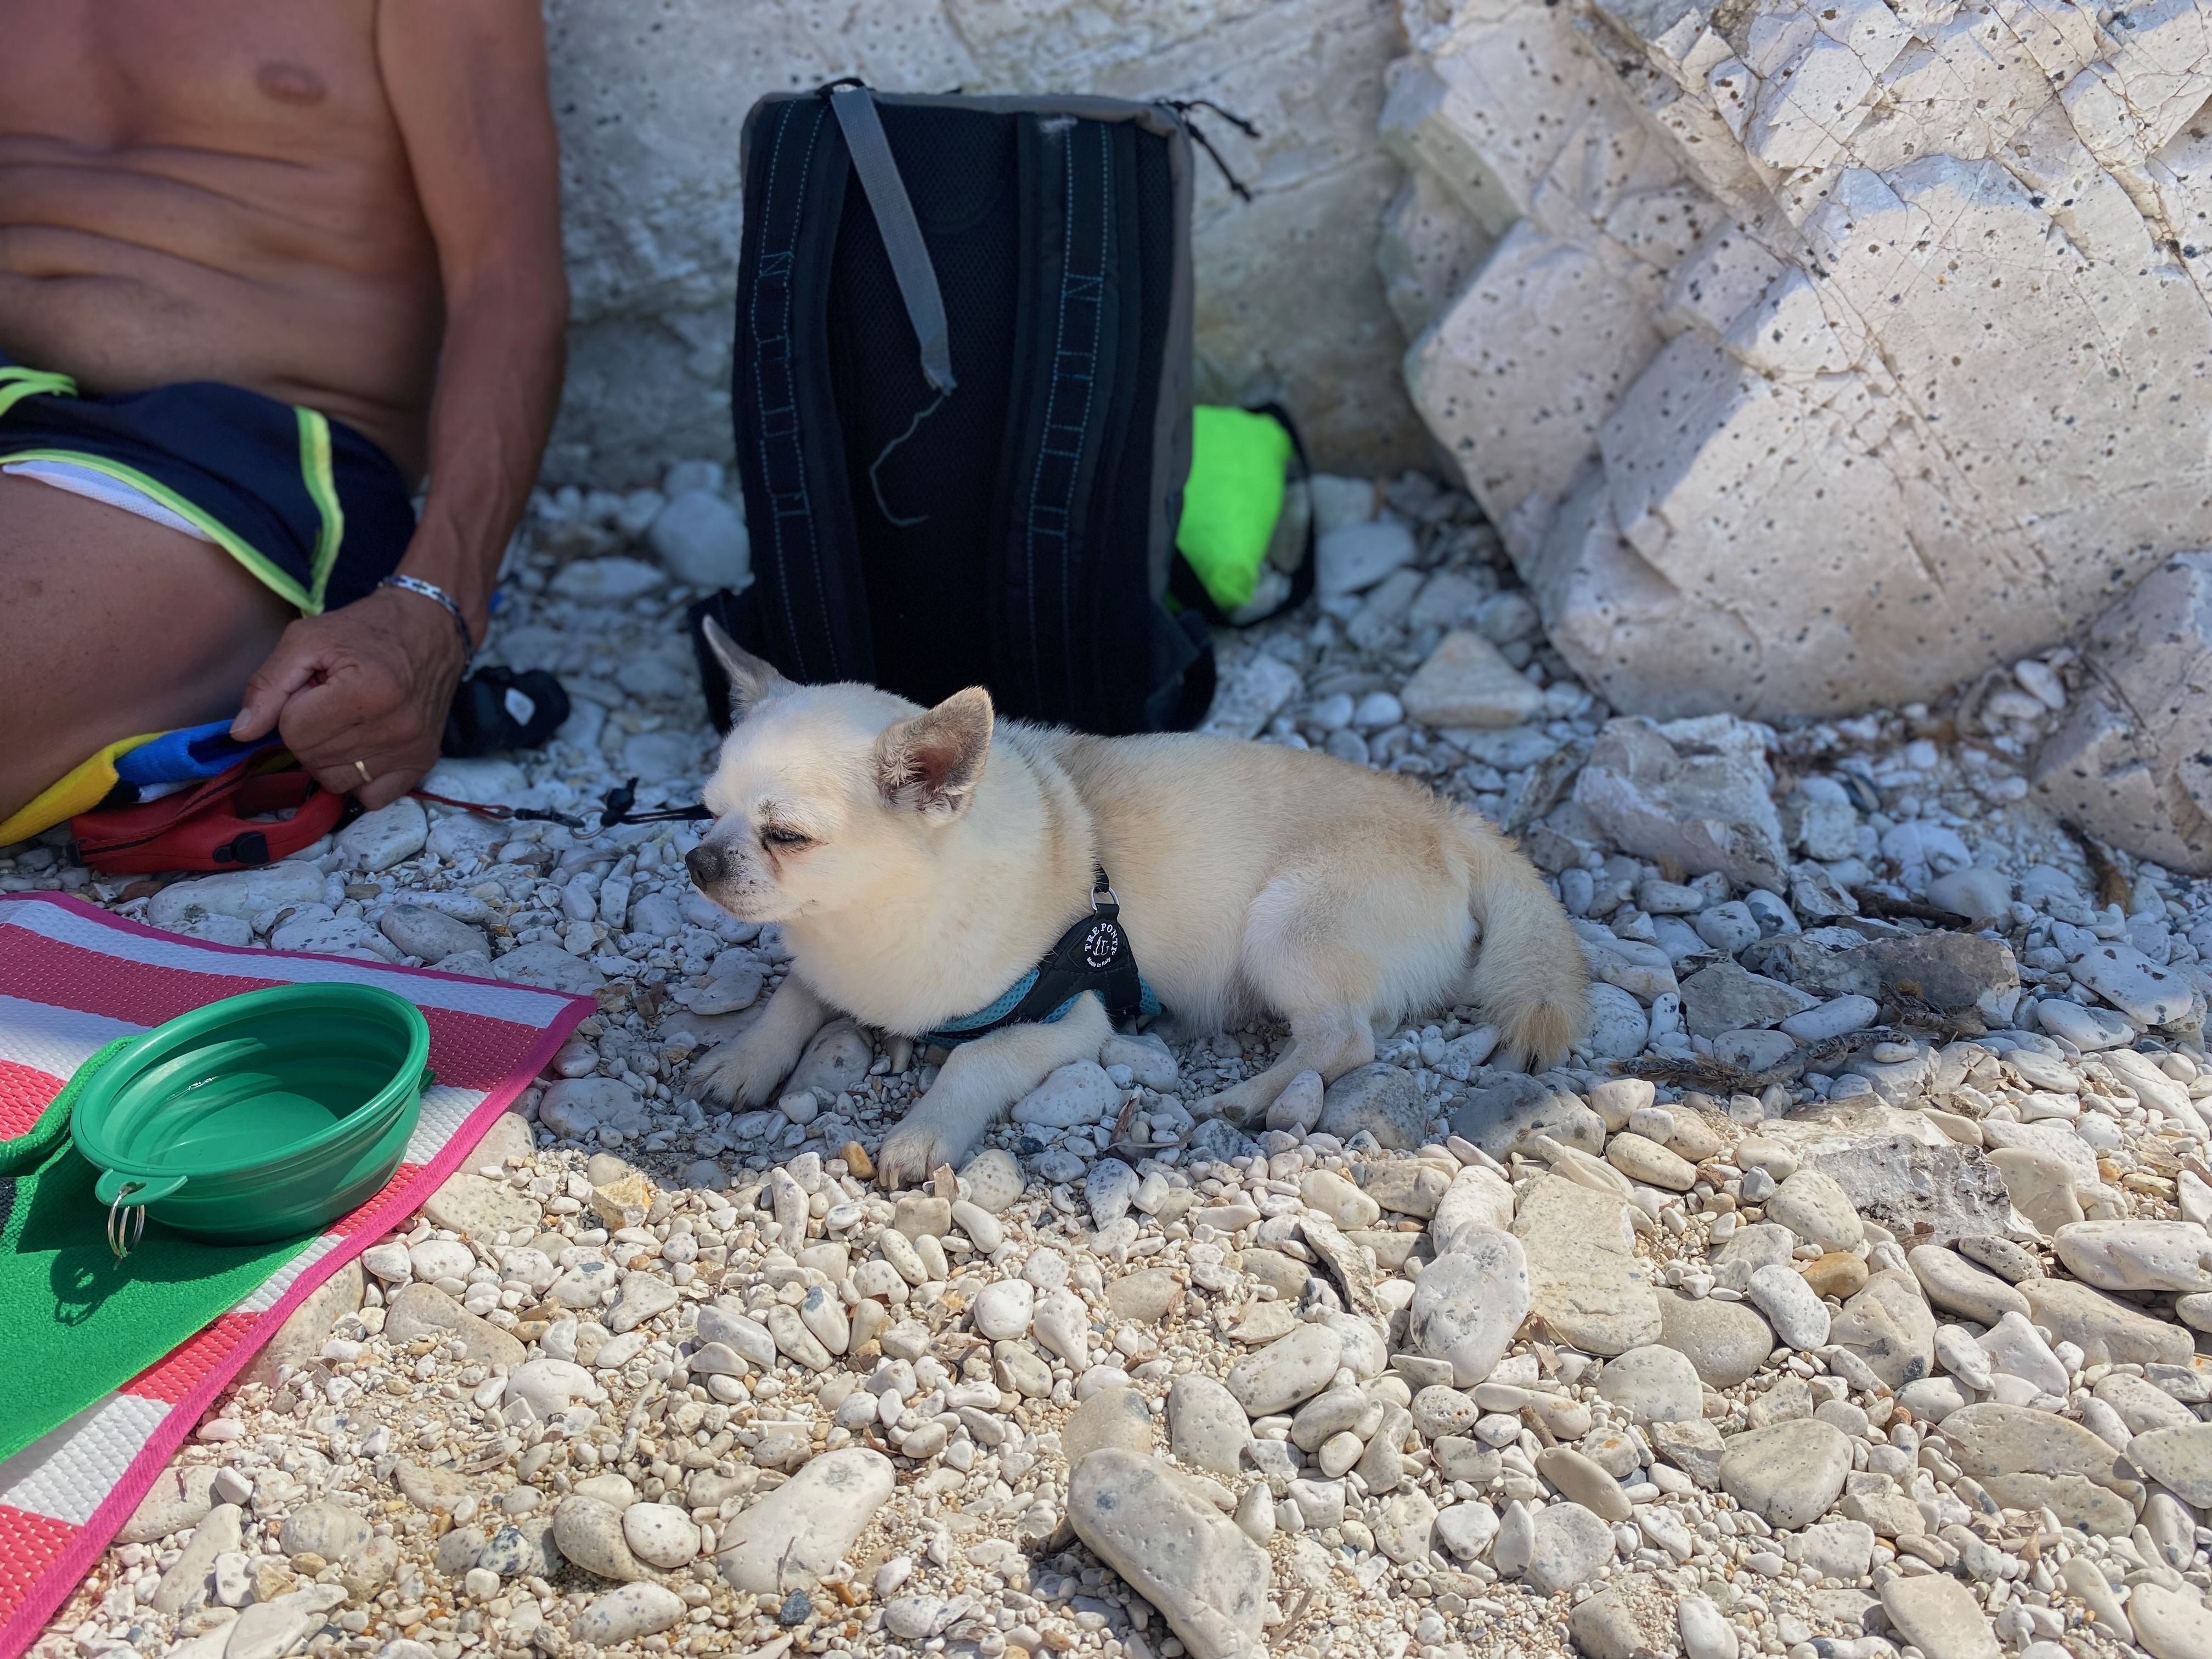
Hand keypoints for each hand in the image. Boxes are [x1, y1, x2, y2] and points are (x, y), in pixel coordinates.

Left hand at [231, 586, 465, 809]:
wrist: (431, 630)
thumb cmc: (364, 631)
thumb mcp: (307, 639)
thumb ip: (268, 684)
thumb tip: (241, 733)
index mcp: (367, 691)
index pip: (295, 732)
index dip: (293, 709)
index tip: (314, 689)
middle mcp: (396, 727)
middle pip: (313, 760)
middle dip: (309, 733)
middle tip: (330, 703)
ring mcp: (412, 750)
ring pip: (336, 782)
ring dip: (328, 757)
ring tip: (345, 723)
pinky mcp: (422, 763)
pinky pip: (372, 798)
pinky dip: (359, 779)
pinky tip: (363, 749)